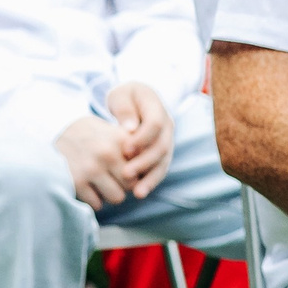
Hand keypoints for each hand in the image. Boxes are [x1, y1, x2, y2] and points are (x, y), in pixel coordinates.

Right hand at [57, 115, 138, 206]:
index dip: (136, 172)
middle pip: (131, 185)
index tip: (127, 171)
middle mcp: (108, 154)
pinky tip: (88, 188)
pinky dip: (94, 199)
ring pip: (117, 197)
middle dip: (124, 185)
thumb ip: (131, 145)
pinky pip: (97, 204)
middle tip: (113, 179)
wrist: (51, 132)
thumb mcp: (110, 131)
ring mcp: (91, 169)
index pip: (142, 168)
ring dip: (110, 194)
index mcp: (120, 140)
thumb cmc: (87, 134)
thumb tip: (150, 167)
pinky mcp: (77, 183)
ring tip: (102, 184)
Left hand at [105, 82, 174, 196]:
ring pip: (164, 160)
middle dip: (145, 162)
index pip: (155, 124)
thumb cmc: (124, 97)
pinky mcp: (163, 152)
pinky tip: (140, 192)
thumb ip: (124, 109)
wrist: (135, 99)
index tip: (125, 150)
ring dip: (151, 177)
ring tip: (137, 192)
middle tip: (126, 174)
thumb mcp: (120, 95)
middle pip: (162, 146)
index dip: (142, 138)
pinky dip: (152, 181)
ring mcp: (167, 139)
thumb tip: (130, 128)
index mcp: (157, 107)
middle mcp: (167, 124)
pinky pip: (161, 168)